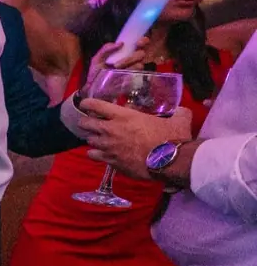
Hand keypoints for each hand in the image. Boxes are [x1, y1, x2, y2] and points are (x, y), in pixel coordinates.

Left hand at [74, 100, 191, 177]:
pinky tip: (100, 154)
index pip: (97, 106)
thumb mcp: (178, 120)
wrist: (169, 162)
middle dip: (85, 122)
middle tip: (88, 122)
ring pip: (89, 141)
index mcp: (124, 116)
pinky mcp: (111, 162)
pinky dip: (96, 154)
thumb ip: (178, 113)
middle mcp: (111, 130)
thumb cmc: (172, 138)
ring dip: (93, 138)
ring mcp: (109, 147)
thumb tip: (182, 111)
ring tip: (97, 139)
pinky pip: (94, 156)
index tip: (85, 103)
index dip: (88, 103)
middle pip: (86, 123)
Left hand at [82, 37, 152, 91]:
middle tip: (116, 65)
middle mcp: (132, 60)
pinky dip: (127, 75)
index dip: (143, 41)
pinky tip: (119, 78)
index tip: (138, 43)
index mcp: (124, 52)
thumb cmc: (96, 73)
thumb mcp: (97, 59)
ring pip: (140, 64)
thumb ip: (106, 49)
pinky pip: (136, 75)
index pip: (141, 43)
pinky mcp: (134, 80)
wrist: (94, 89)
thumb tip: (120, 43)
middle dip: (130, 58)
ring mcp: (134, 70)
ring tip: (115, 71)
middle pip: (142, 54)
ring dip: (127, 68)